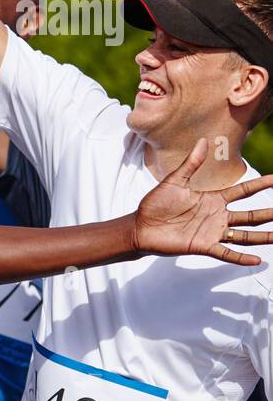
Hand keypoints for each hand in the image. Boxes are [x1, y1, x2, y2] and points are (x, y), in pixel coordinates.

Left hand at [133, 137, 272, 264]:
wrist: (139, 226)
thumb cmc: (155, 204)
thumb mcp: (175, 181)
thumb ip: (191, 163)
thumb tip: (203, 141)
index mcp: (213, 199)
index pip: (243, 191)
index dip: (260, 185)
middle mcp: (217, 216)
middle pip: (250, 215)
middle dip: (269, 213)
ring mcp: (212, 232)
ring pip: (244, 235)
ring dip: (263, 237)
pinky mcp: (203, 246)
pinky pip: (226, 253)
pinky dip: (240, 257)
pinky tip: (256, 260)